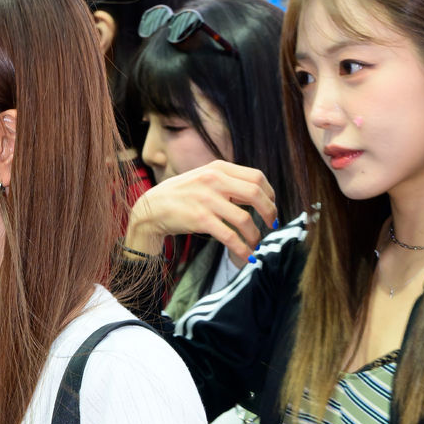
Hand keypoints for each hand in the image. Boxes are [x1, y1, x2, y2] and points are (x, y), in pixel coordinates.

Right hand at [126, 160, 277, 262]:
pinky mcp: (200, 219)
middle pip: (256, 194)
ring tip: (256, 243)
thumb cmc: (182, 195)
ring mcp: (207, 200)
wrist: (152, 207)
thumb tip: (257, 194)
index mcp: (219, 168)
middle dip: (269, 212)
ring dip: (255, 235)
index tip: (271, 208)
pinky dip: (241, 248)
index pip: (257, 177)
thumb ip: (228, 181)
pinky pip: (229, 236)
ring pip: (244, 219)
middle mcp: (214, 180)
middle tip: (272, 225)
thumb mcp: (205, 177)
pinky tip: (247, 256)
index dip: (270, 194)